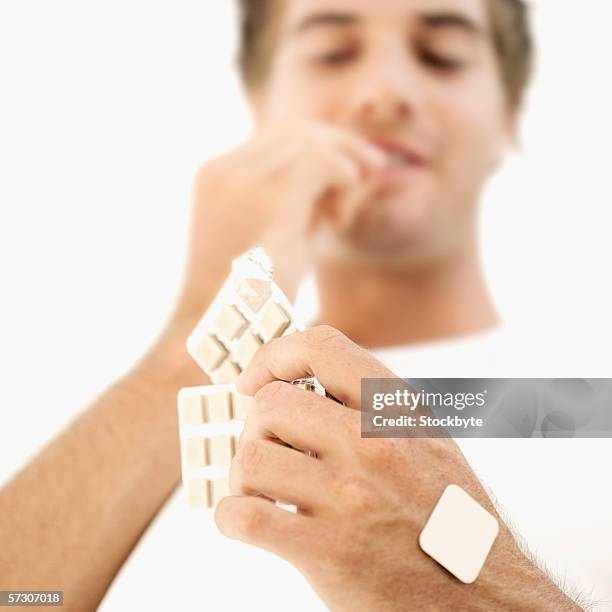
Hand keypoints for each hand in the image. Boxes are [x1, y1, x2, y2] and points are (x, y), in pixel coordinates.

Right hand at [177, 123, 384, 317]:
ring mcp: (244, 184)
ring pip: (314, 142)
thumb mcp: (267, 235)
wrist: (217, 335)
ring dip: (345, 170)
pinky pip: (324, 162)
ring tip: (341, 218)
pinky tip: (340, 222)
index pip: (278, 136)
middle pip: (299, 132)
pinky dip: (346, 181)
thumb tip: (341, 174)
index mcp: (216, 175)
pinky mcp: (271, 205)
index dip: (320, 148)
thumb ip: (294, 201)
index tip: (344, 180)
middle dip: (341, 149)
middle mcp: (226, 171)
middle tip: (367, 177)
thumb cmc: (245, 295)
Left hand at [215, 326, 580, 611]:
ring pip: (250, 457)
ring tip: (265, 492)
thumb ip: (370, 406)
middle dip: (255, 428)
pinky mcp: (328, 552)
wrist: (483, 597)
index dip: (274, 355)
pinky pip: (242, 516)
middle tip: (268, 452)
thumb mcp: (427, 440)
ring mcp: (350, 497)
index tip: (254, 380)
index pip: (321, 346)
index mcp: (397, 410)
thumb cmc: (449, 517)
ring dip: (244, 476)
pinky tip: (253, 522)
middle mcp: (374, 445)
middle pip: (271, 404)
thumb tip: (301, 383)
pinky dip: (232, 518)